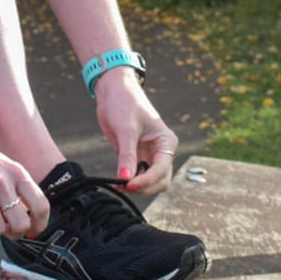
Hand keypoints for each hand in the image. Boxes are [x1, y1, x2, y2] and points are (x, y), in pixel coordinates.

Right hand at [0, 118, 49, 238]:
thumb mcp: (4, 168)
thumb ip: (17, 191)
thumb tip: (28, 225)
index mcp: (16, 173)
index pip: (41, 206)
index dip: (39, 226)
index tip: (32, 232)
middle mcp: (1, 181)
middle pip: (21, 225)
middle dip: (14, 234)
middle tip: (5, 227)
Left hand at [94, 69, 176, 196]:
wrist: (113, 91)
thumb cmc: (125, 103)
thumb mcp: (126, 129)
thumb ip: (127, 155)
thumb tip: (126, 178)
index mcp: (166, 142)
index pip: (162, 169)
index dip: (147, 180)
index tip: (129, 184)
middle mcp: (161, 152)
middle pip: (160, 181)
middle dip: (145, 187)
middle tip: (124, 187)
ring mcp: (148, 156)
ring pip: (150, 182)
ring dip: (137, 188)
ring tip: (119, 185)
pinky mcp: (135, 158)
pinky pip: (136, 177)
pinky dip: (128, 183)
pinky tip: (117, 183)